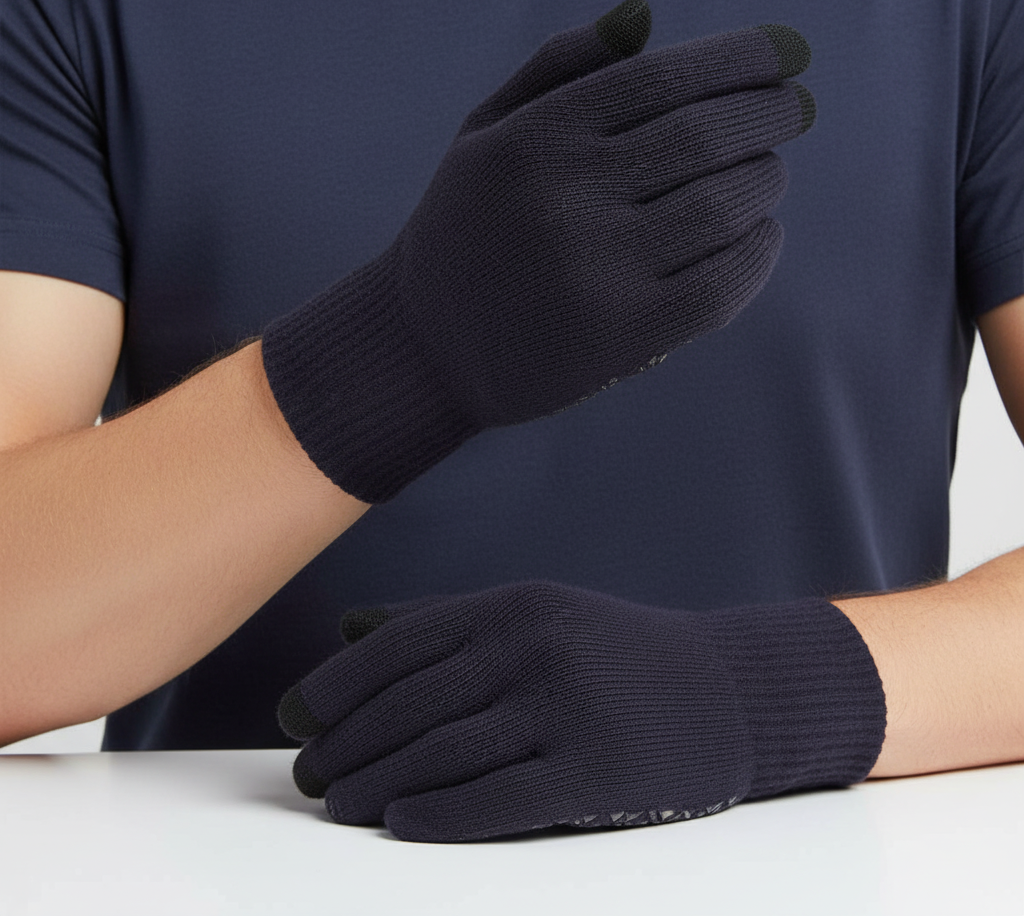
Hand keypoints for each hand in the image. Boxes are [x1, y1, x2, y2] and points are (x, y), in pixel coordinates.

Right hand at [261, 1, 816, 503]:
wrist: (431, 346)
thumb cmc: (470, 229)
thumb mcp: (486, 134)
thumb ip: (558, 69)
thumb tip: (647, 17)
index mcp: (533, 139)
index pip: (661, 77)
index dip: (740, 59)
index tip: (785, 54)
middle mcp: (565, 198)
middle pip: (706, 136)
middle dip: (769, 117)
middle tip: (792, 112)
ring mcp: (596, 271)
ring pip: (724, 207)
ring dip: (764, 182)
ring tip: (765, 175)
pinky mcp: (622, 336)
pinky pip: (723, 286)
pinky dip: (759, 254)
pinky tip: (759, 236)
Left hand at [278, 581, 884, 842]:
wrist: (726, 688)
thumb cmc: (612, 653)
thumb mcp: (535, 617)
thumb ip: (443, 621)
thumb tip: (347, 630)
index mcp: (514, 606)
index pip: (401, 645)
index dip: (337, 684)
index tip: (295, 719)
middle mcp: (534, 649)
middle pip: (412, 704)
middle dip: (347, 743)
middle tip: (306, 777)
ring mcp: (567, 709)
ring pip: (444, 752)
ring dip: (376, 783)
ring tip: (335, 805)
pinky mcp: (597, 772)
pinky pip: (500, 799)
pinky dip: (441, 813)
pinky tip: (399, 824)